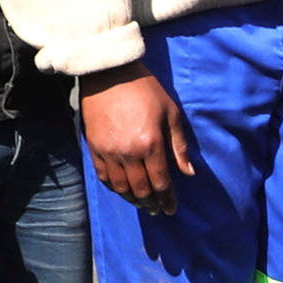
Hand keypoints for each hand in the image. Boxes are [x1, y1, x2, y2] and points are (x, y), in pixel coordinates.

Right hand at [78, 65, 195, 213]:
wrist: (109, 73)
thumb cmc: (145, 90)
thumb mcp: (171, 114)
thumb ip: (179, 146)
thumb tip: (189, 173)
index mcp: (151, 144)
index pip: (161, 182)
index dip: (168, 200)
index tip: (171, 209)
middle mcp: (129, 152)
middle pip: (141, 189)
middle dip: (151, 203)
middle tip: (156, 209)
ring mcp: (109, 151)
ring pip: (121, 187)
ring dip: (132, 199)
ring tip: (141, 203)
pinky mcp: (94, 147)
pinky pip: (104, 176)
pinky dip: (114, 187)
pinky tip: (121, 190)